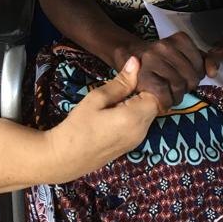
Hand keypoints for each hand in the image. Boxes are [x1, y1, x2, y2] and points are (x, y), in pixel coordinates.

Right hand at [46, 56, 158, 180]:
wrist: (65, 159)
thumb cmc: (78, 126)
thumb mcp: (97, 98)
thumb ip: (120, 82)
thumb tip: (136, 62)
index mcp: (134, 118)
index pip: (157, 94)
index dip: (148, 82)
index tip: (135, 74)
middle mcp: (142, 131)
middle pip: (154, 105)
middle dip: (144, 91)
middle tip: (125, 82)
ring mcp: (138, 141)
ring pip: (148, 114)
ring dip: (139, 103)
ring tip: (119, 95)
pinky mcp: (131, 146)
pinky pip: (141, 124)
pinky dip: (135, 114)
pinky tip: (117, 110)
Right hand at [129, 33, 206, 113]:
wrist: (130, 57)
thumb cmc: (163, 60)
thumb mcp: (186, 55)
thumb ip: (204, 61)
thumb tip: (213, 72)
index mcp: (179, 39)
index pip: (200, 66)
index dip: (196, 75)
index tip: (185, 74)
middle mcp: (165, 46)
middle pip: (190, 77)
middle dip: (187, 87)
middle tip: (177, 86)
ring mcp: (152, 60)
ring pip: (178, 87)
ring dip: (176, 96)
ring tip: (169, 93)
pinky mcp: (142, 76)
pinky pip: (165, 96)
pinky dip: (166, 102)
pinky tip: (162, 99)